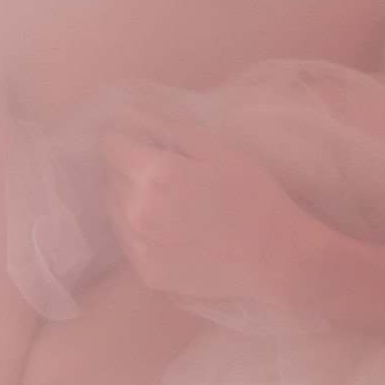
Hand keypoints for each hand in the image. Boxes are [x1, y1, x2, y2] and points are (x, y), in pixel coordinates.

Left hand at [97, 104, 320, 303]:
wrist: (275, 255)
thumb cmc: (251, 192)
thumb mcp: (215, 147)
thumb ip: (164, 126)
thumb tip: (123, 110)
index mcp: (154, 174)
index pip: (109, 144)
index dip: (126, 135)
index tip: (147, 139)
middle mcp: (137, 212)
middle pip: (109, 173)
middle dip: (130, 162)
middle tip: (168, 167)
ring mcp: (139, 247)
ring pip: (112, 204)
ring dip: (129, 193)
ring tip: (169, 196)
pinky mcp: (147, 273)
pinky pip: (124, 236)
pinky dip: (137, 223)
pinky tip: (170, 223)